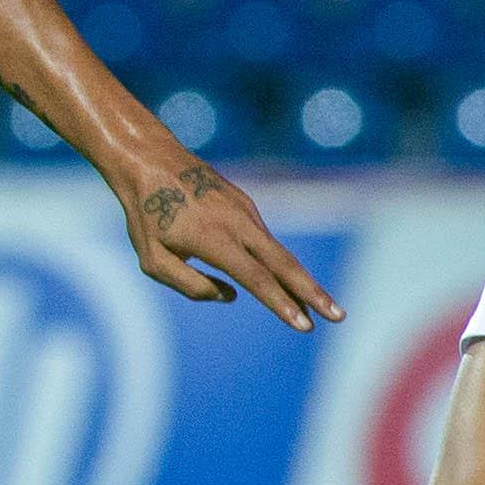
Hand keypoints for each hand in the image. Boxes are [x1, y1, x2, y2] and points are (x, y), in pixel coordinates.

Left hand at [118, 148, 343, 329]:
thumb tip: (230, 296)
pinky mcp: (245, 204)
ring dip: (301, 282)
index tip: (305, 325)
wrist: (149, 159)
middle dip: (313, 293)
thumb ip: (190, 284)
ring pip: (279, 252)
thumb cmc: (145, 214)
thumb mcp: (153, 259)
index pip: (256, 278)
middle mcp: (237, 223)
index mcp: (214, 239)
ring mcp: (245, 211)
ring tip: (320, 309)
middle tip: (339, 316)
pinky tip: (288, 284)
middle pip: (283, 264)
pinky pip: (266, 240)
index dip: (281, 304)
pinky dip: (281, 264)